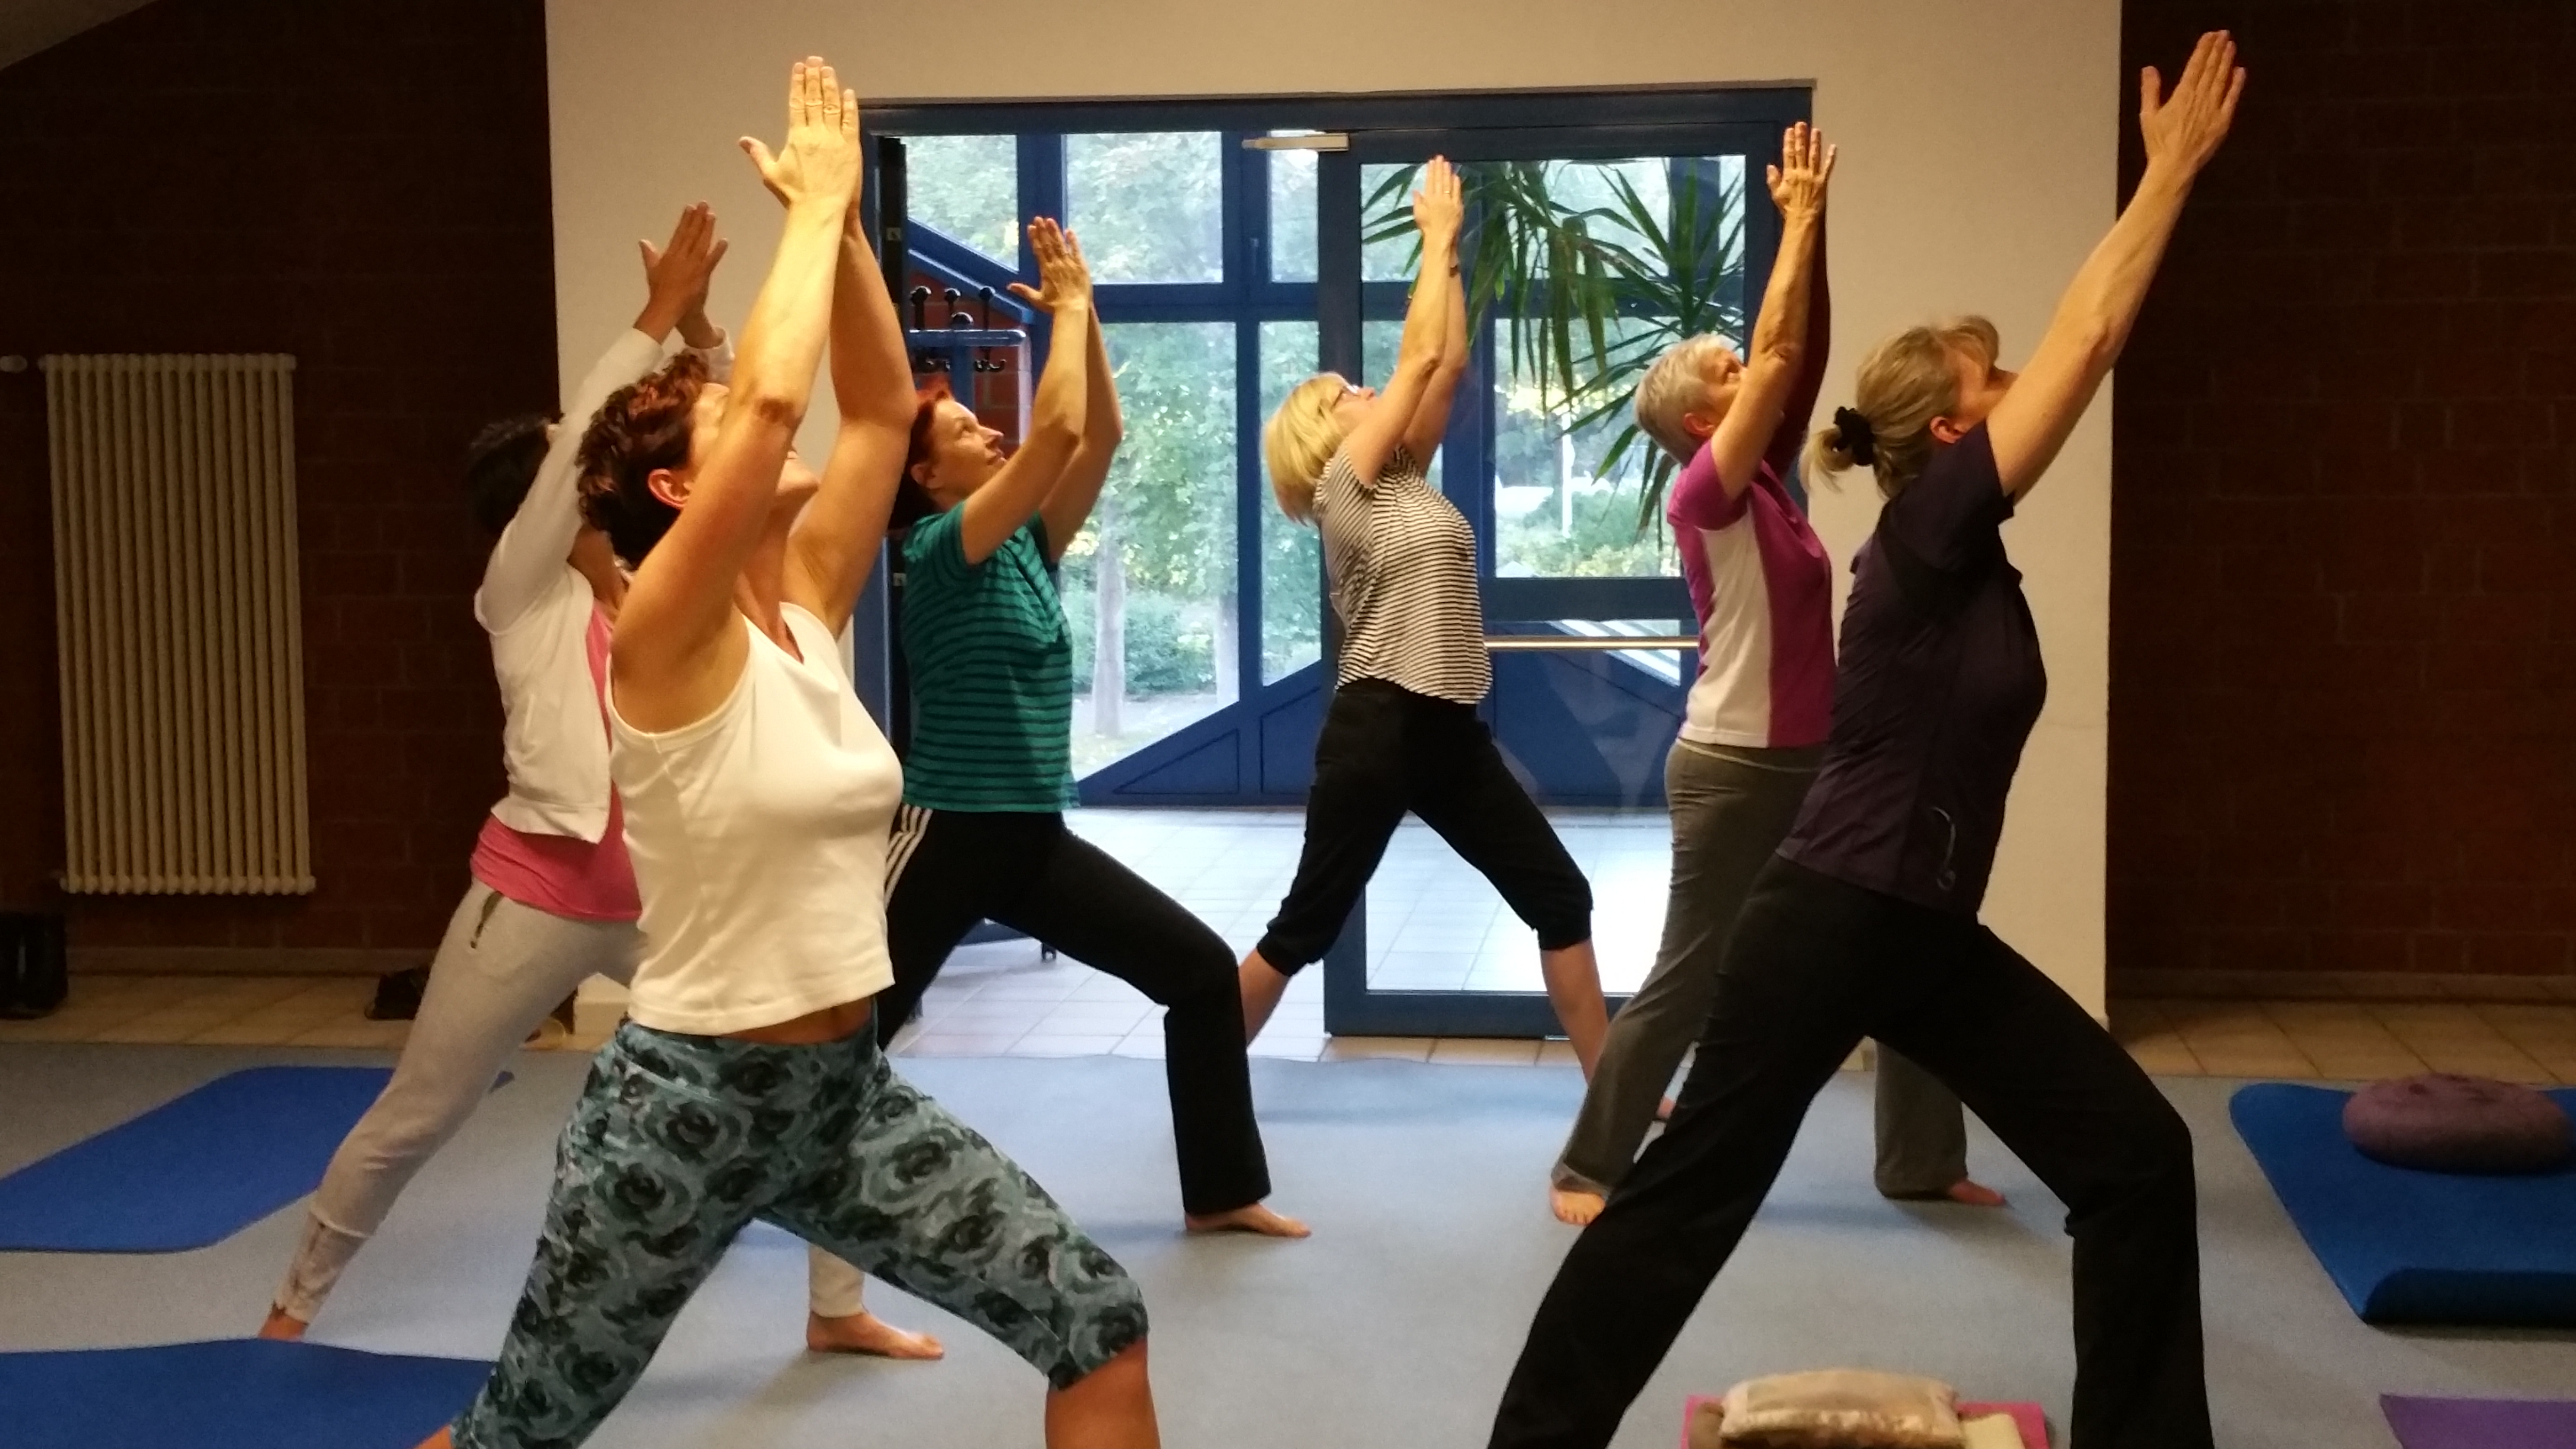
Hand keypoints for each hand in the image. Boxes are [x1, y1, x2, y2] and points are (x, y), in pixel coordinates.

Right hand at [638, 202, 727, 333]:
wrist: (668, 308)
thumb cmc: (660, 291)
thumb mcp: (652, 271)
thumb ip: (649, 255)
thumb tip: (643, 241)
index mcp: (670, 255)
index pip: (679, 233)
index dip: (685, 220)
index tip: (690, 207)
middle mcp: (681, 257)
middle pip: (691, 234)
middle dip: (698, 218)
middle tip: (704, 204)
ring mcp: (692, 266)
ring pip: (701, 244)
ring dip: (707, 229)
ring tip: (712, 215)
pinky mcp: (702, 275)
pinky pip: (711, 261)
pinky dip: (718, 251)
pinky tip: (724, 240)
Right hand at [738, 57, 860, 211]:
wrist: (821, 211)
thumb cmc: (795, 196)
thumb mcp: (772, 174)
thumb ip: (759, 154)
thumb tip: (743, 141)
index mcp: (796, 137)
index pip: (796, 103)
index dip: (797, 83)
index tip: (799, 68)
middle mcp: (815, 134)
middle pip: (814, 99)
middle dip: (814, 78)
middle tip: (814, 60)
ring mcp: (835, 139)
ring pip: (833, 106)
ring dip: (830, 86)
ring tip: (828, 70)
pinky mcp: (851, 148)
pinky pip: (851, 121)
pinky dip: (849, 106)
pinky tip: (848, 93)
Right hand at [1006, 218, 1092, 314]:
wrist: (1073, 309)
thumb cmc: (1055, 306)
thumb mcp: (1037, 299)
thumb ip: (1023, 291)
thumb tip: (1008, 286)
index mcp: (1046, 271)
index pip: (1039, 251)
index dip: (1034, 238)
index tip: (1030, 227)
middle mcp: (1056, 264)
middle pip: (1048, 244)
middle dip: (1043, 230)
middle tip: (1038, 218)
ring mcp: (1069, 264)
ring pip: (1060, 244)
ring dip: (1054, 232)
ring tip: (1050, 220)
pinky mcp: (1080, 266)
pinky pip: (1076, 250)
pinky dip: (1072, 240)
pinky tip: (1069, 231)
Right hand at [1411, 156, 1463, 248]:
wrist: (1440, 239)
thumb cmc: (1427, 228)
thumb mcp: (1418, 215)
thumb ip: (1417, 201)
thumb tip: (1416, 190)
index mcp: (1428, 200)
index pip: (1430, 181)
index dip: (1431, 171)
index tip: (1431, 162)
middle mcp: (1439, 198)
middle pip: (1439, 180)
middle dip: (1439, 168)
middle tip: (1440, 157)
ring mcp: (1449, 202)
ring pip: (1448, 184)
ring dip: (1447, 172)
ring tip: (1447, 163)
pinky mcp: (1458, 207)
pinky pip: (1457, 192)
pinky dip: (1456, 184)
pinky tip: (1455, 176)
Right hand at [1765, 122, 1835, 222]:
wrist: (1803, 219)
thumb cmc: (1788, 208)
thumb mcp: (1776, 194)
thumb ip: (1773, 179)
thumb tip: (1770, 166)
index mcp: (1789, 175)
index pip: (1788, 154)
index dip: (1788, 141)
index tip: (1789, 130)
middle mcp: (1801, 173)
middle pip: (1801, 151)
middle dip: (1801, 137)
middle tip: (1801, 124)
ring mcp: (1813, 176)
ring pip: (1814, 155)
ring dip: (1815, 142)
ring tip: (1816, 130)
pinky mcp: (1823, 181)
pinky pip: (1828, 167)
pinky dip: (1831, 157)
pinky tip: (1833, 147)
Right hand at [2140, 30, 2244, 178]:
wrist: (2175, 166)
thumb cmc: (2158, 143)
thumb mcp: (2148, 115)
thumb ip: (2150, 90)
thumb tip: (2149, 69)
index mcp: (2182, 96)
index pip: (2195, 66)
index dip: (2203, 49)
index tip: (2210, 36)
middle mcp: (2200, 99)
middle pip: (2210, 69)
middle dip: (2217, 50)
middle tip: (2224, 34)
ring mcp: (2213, 109)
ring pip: (2221, 79)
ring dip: (2227, 61)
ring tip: (2231, 46)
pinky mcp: (2222, 121)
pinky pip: (2231, 98)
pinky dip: (2236, 84)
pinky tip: (2240, 71)